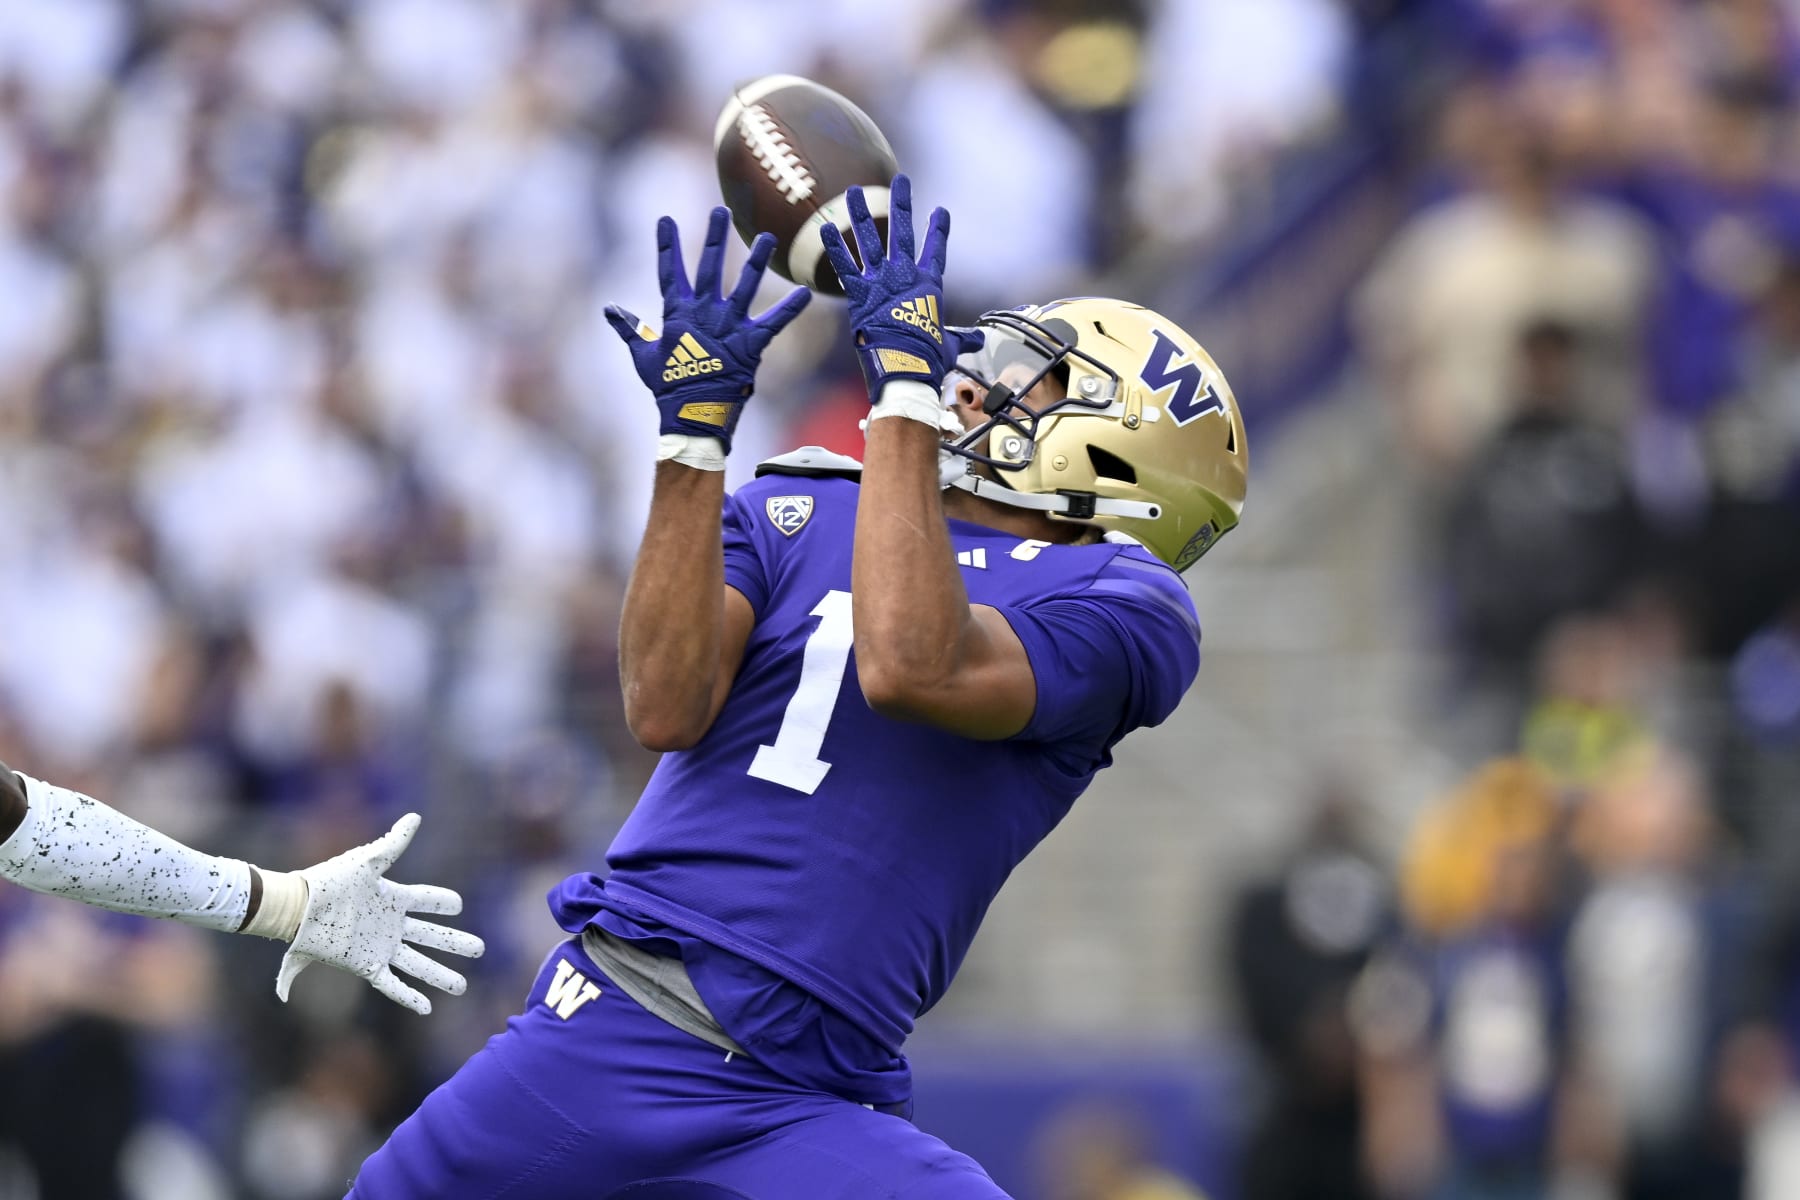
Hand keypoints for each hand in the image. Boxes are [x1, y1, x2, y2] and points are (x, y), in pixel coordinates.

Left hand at [275, 814, 484, 1014]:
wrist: (298, 908)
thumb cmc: (328, 881)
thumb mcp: (366, 861)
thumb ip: (393, 843)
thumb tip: (416, 817)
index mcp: (392, 899)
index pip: (426, 900)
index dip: (442, 902)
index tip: (458, 905)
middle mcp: (390, 925)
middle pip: (431, 937)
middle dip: (455, 944)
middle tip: (480, 949)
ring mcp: (379, 947)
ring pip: (418, 964)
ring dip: (440, 975)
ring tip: (461, 987)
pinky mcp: (365, 966)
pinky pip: (392, 984)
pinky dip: (409, 997)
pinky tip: (426, 1008)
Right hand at [605, 208, 811, 453]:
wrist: (691, 414)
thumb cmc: (667, 387)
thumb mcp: (643, 355)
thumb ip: (629, 329)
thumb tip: (609, 309)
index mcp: (677, 314)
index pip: (669, 272)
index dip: (667, 246)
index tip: (665, 220)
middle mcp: (704, 313)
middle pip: (708, 266)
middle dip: (714, 237)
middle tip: (720, 211)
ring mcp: (728, 326)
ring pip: (745, 285)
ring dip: (757, 260)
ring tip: (768, 238)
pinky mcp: (750, 344)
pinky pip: (774, 322)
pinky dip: (790, 308)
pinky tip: (806, 292)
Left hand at [820, 174, 982, 396]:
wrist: (906, 369)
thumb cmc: (929, 360)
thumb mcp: (951, 346)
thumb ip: (963, 338)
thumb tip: (980, 340)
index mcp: (929, 286)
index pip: (936, 251)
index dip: (939, 231)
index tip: (940, 211)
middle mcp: (905, 276)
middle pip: (903, 231)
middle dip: (901, 203)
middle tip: (901, 180)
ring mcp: (882, 282)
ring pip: (870, 239)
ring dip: (861, 214)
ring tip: (854, 191)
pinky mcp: (859, 294)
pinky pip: (844, 265)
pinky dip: (834, 246)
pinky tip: (824, 226)